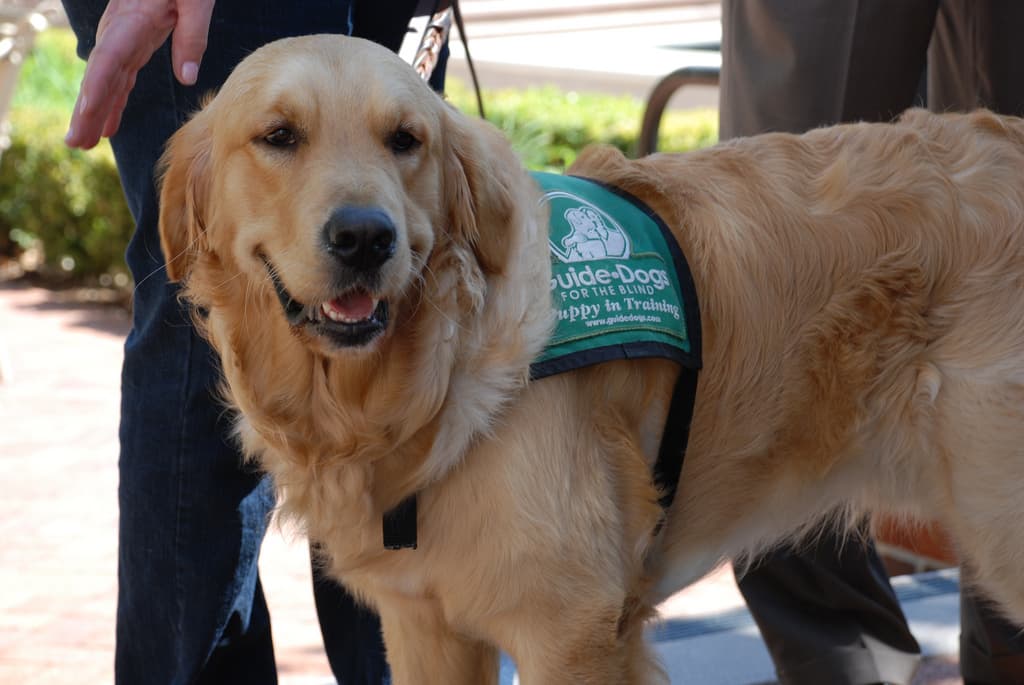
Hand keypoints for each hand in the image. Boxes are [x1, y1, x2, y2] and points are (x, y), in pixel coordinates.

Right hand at [65, 0, 214, 148]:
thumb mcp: (195, 0)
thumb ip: (191, 36)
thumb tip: (187, 77)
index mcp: (134, 20)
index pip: (110, 60)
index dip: (97, 90)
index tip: (87, 115)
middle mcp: (121, 30)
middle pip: (101, 76)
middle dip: (87, 110)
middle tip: (76, 143)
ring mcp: (124, 35)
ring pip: (107, 79)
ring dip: (96, 111)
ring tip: (84, 142)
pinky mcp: (134, 39)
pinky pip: (120, 74)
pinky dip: (114, 100)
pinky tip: (108, 125)